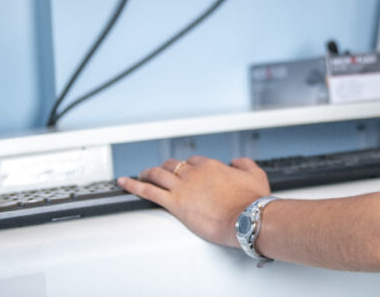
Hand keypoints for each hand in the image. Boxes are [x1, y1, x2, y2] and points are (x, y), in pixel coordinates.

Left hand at [118, 155, 270, 246]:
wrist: (246, 218)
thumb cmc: (252, 201)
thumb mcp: (256, 175)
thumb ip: (245, 164)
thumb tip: (236, 161)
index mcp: (212, 166)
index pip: (194, 161)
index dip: (189, 167)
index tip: (189, 173)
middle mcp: (195, 173)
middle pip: (174, 165)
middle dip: (167, 168)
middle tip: (162, 173)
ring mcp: (183, 187)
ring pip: (158, 173)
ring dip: (148, 172)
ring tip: (141, 174)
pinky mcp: (174, 203)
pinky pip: (148, 191)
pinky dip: (133, 185)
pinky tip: (123, 183)